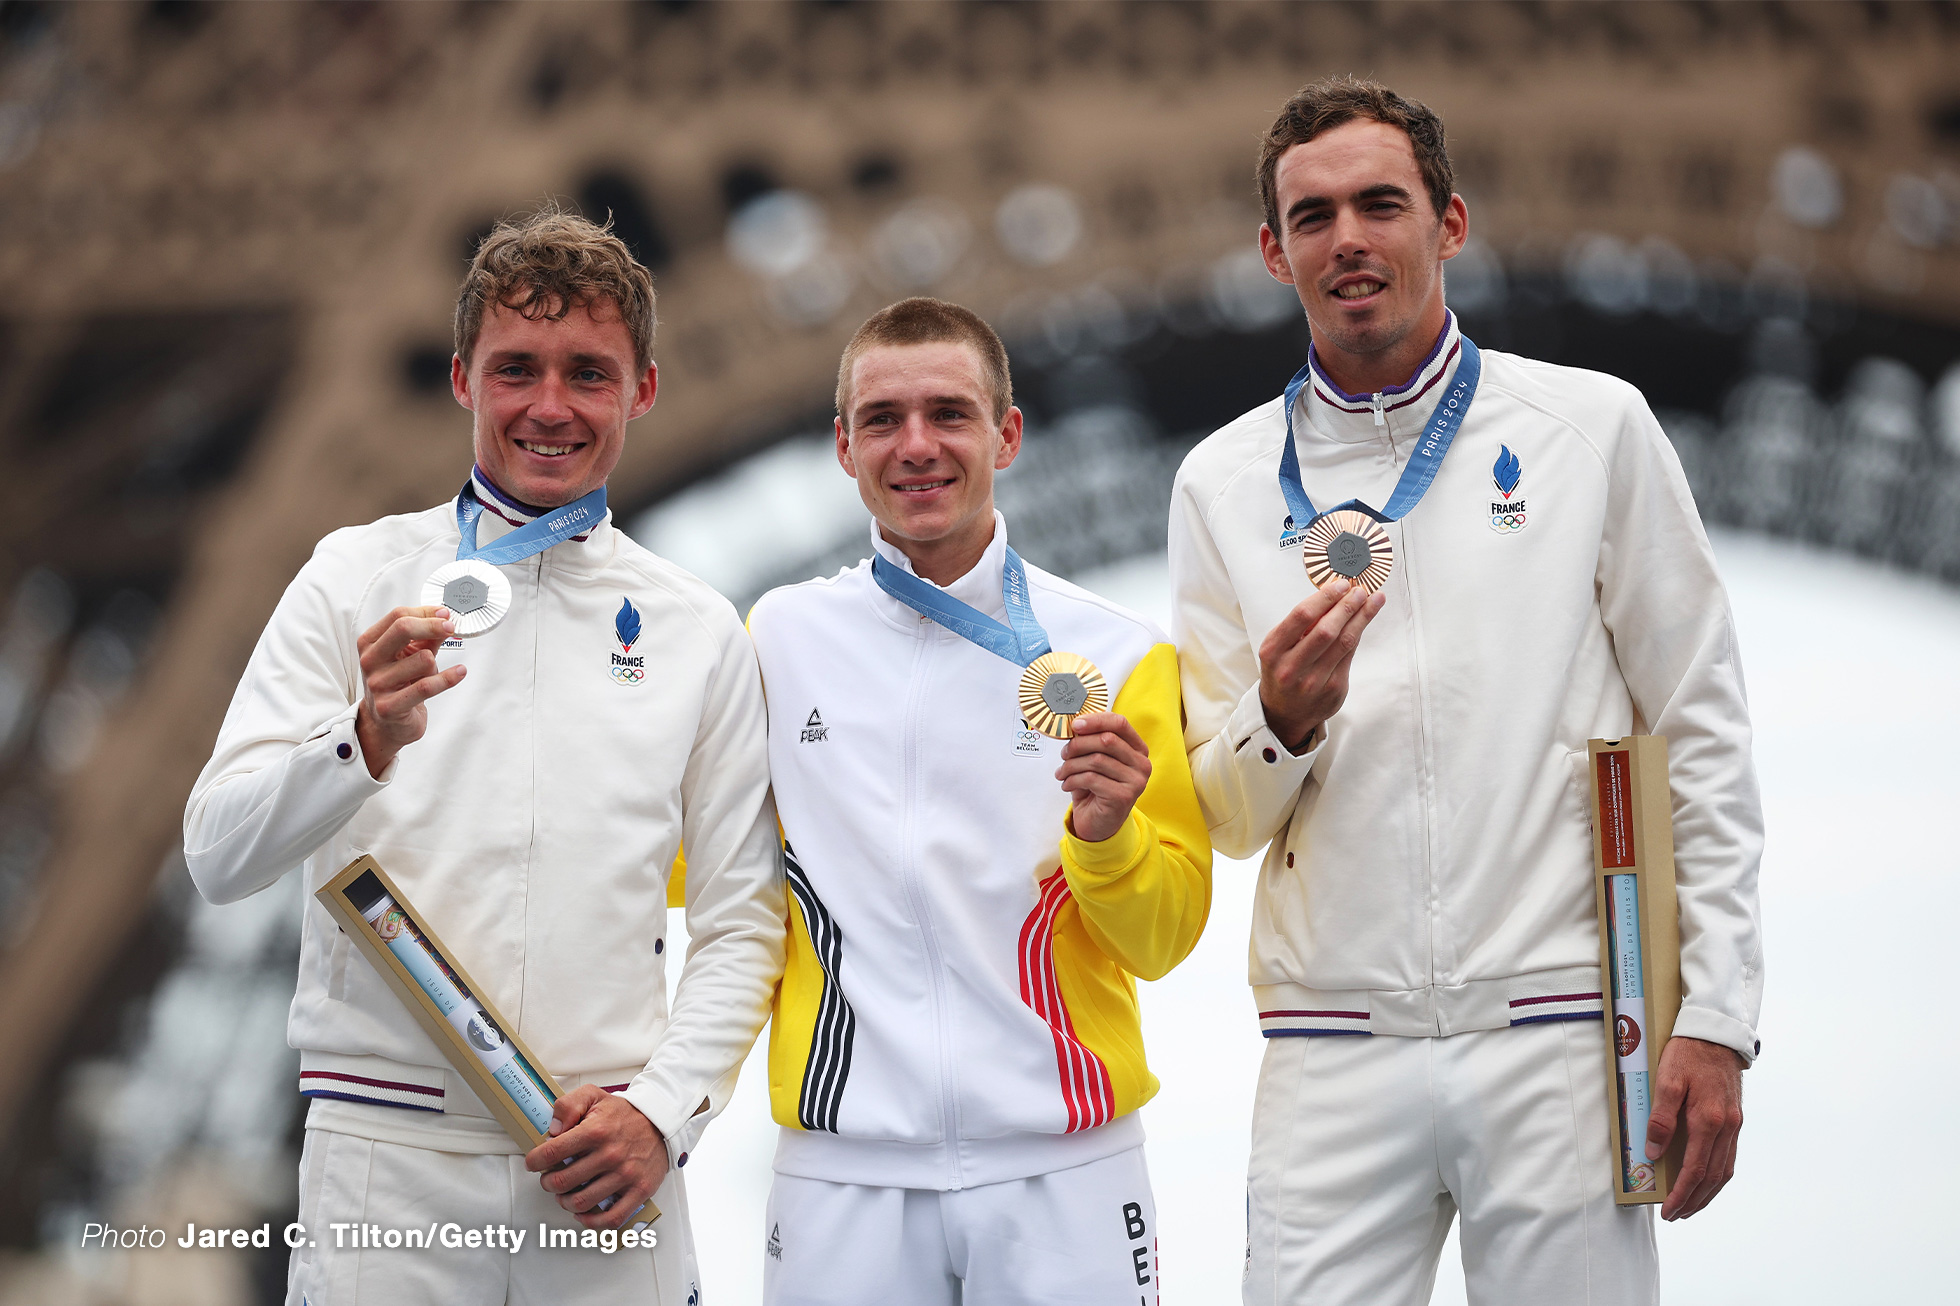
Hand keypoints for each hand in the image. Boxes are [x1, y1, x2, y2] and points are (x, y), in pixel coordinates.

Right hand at [354, 605, 465, 777]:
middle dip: (433, 625)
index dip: (426, 612)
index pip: (398, 616)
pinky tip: (460, 672)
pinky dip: (448, 678)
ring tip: (430, 673)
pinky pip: (426, 687)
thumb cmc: (399, 684)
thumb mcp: (409, 655)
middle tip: (451, 627)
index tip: (445, 615)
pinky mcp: (390, 706)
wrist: (387, 723)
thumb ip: (425, 636)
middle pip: (403, 628)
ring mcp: (378, 684)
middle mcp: (370, 661)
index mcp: (370, 643)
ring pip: (422, 659)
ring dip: (435, 665)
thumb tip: (444, 617)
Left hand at [524, 1085, 668, 1229]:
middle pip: (562, 1182)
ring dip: (565, 1202)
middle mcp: (610, 1155)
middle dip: (548, 1183)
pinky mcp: (639, 1190)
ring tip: (565, 1194)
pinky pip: (611, 1218)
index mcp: (596, 1131)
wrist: (662, 1122)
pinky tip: (583, 1213)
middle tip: (550, 1179)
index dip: (535, 1161)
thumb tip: (552, 1130)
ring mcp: (625, 1175)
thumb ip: (567, 1106)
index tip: (534, 1163)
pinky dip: (591, 1221)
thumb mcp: (593, 1096)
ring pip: (581, 1202)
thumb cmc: (625, 1114)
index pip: (552, 1152)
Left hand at [1056, 712, 1149, 843]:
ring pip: (1095, 760)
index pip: (1120, 723)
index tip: (1075, 725)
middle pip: (1106, 740)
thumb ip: (1091, 742)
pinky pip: (1091, 779)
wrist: (1098, 823)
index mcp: (1138, 749)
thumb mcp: (1095, 761)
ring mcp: (1135, 781)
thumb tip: (1076, 725)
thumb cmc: (1096, 788)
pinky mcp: (1123, 796)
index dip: (1096, 720)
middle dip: (1078, 745)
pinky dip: (1072, 780)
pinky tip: (1067, 785)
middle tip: (1064, 754)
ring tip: (1062, 773)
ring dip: (1071, 765)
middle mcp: (1142, 764)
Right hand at [1258, 578, 1383, 750]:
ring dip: (1361, 617)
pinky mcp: (1333, 689)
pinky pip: (1349, 655)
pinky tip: (1364, 621)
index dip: (1325, 597)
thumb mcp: (1278, 648)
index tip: (1340, 584)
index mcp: (1273, 651)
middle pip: (1326, 630)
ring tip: (1373, 600)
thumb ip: (1300, 626)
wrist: (1284, 713)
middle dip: (1347, 606)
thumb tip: (1332, 595)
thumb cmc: (1282, 670)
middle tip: (1360, 590)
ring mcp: (1314, 682)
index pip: (1301, 616)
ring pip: (1344, 642)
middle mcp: (1292, 668)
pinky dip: (1358, 634)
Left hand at [1646, 1035, 1744, 1219]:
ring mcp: (1735, 1124)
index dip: (1681, 1193)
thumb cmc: (1687, 1054)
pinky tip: (1705, 1179)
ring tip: (1690, 1205)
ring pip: (1725, 1170)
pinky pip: (1729, 1156)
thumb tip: (1654, 1152)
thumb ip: (1661, 1118)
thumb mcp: (1665, 1080)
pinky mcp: (1736, 1119)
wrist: (1715, 1034)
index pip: (1695, 1168)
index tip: (1668, 1209)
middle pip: (1713, 1176)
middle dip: (1694, 1200)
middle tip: (1676, 1215)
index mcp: (1708, 1119)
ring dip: (1708, 1192)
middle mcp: (1727, 1126)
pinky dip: (1717, 1175)